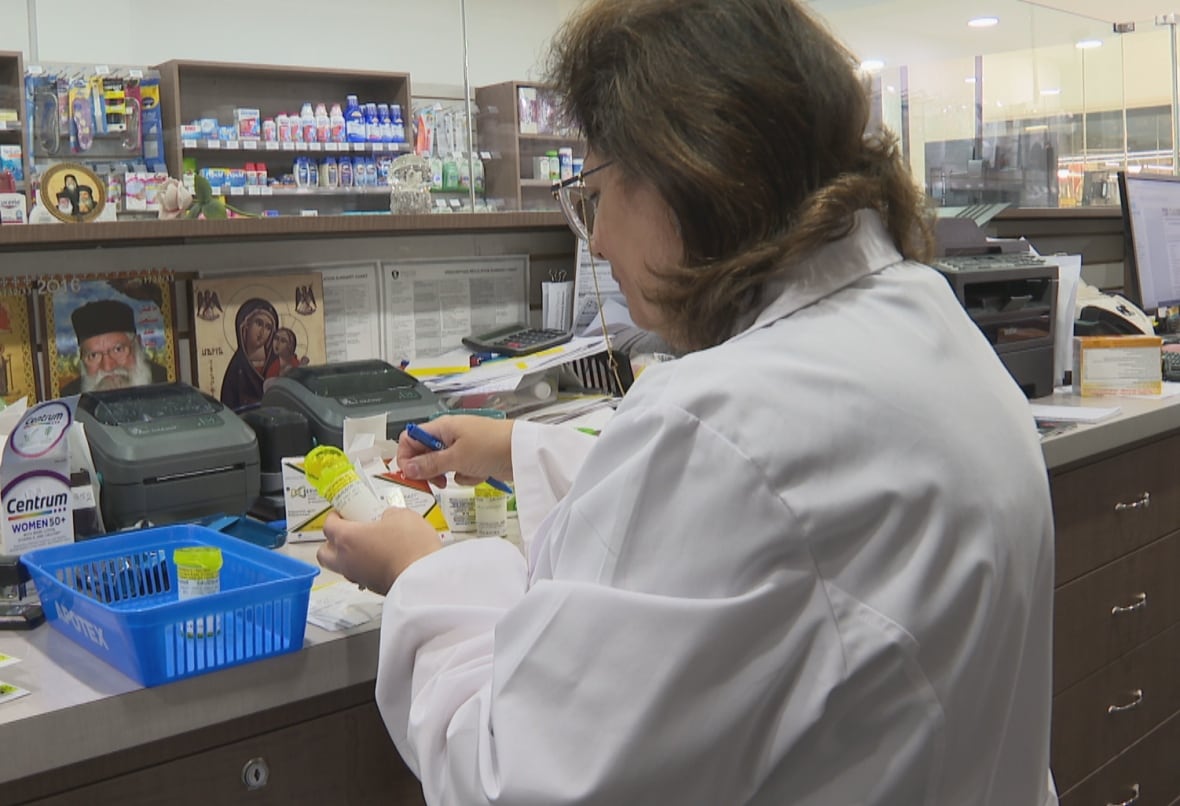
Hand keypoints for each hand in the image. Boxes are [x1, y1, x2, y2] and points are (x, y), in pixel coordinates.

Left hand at [316, 509, 440, 593]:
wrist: (423, 577)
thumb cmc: (409, 547)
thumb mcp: (402, 516)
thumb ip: (389, 514)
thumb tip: (389, 518)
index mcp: (347, 538)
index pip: (328, 526)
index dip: (333, 517)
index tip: (341, 513)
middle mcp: (346, 560)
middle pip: (324, 552)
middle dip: (331, 542)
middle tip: (347, 531)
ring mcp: (358, 576)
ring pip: (341, 567)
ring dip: (348, 556)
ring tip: (367, 546)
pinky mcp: (372, 587)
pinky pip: (360, 576)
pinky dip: (365, 567)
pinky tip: (381, 559)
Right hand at [397, 415, 514, 487]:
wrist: (522, 452)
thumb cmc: (491, 445)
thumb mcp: (456, 457)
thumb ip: (429, 464)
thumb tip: (407, 468)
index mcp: (442, 427)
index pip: (411, 438)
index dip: (406, 456)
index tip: (410, 474)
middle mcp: (449, 436)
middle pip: (425, 454)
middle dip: (429, 470)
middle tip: (436, 481)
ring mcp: (462, 448)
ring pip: (442, 466)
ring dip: (450, 474)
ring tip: (463, 473)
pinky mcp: (474, 460)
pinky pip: (460, 472)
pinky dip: (467, 476)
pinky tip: (479, 474)